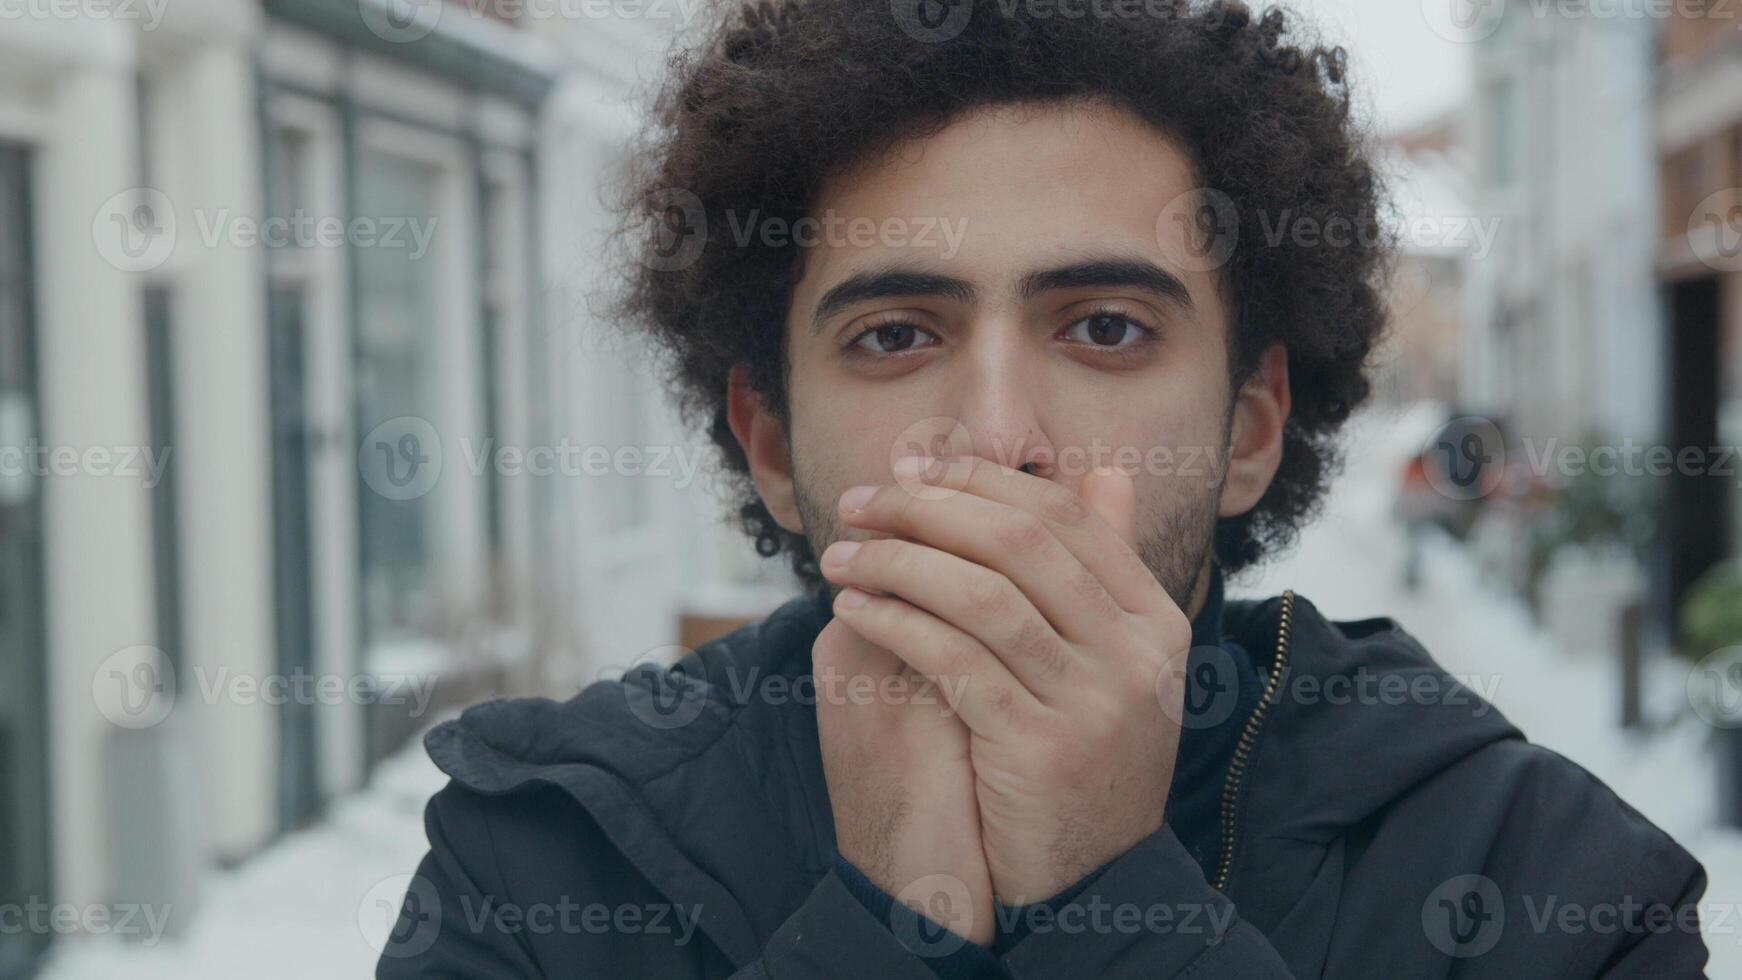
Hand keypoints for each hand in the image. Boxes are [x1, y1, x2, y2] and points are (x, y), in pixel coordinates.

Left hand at [820, 457, 1192, 903]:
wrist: (1092, 878)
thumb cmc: (1084, 759)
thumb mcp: (1114, 665)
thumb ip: (1103, 572)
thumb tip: (1103, 472)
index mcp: (1156, 621)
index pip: (1065, 516)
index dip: (981, 482)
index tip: (911, 470)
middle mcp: (1137, 655)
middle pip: (1021, 543)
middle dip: (927, 510)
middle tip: (861, 503)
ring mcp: (1095, 703)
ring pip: (983, 596)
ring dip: (897, 564)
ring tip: (841, 558)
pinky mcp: (1042, 749)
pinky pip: (954, 660)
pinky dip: (896, 624)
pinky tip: (853, 611)